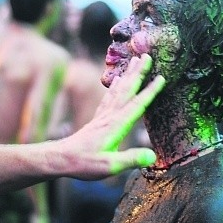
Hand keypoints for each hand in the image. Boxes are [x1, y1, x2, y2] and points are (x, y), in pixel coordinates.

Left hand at [56, 54, 164, 179]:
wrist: (61, 159)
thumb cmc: (84, 163)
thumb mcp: (110, 166)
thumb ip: (131, 159)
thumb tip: (152, 156)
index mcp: (117, 125)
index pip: (137, 105)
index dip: (150, 91)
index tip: (161, 77)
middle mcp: (111, 116)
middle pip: (128, 90)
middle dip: (138, 73)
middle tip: (147, 56)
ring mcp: (104, 115)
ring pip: (119, 90)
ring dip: (128, 74)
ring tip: (135, 60)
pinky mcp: (98, 118)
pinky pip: (109, 97)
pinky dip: (115, 86)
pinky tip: (117, 79)